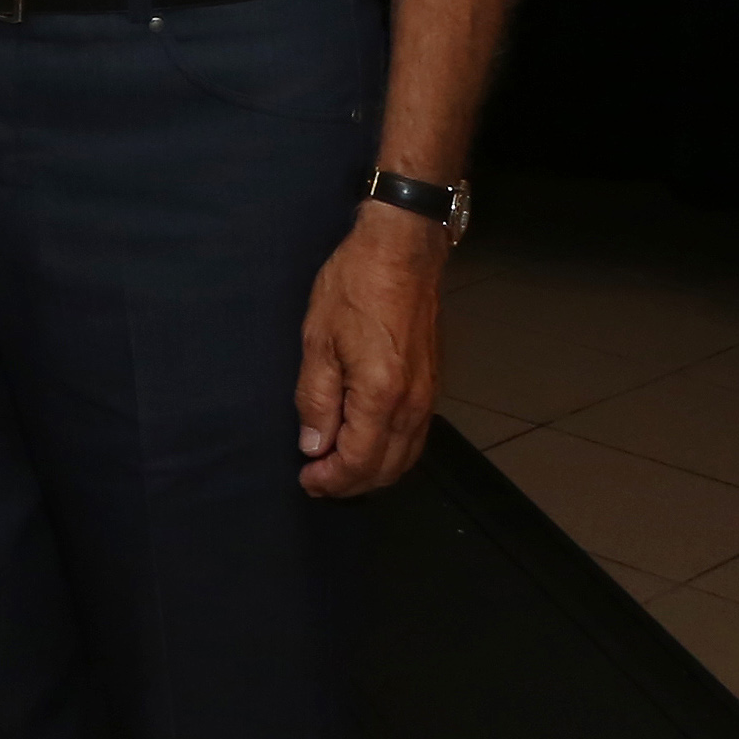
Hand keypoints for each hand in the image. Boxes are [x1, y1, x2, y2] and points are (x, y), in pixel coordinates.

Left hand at [297, 202, 445, 496]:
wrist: (401, 254)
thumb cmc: (353, 289)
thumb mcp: (318, 340)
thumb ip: (316, 398)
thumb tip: (314, 445)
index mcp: (382, 397)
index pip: (358, 461)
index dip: (331, 480)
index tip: (306, 481)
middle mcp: (413, 406)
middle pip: (387, 468)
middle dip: (351, 484)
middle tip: (318, 482)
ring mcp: (429, 397)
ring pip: (406, 457)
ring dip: (373, 472)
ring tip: (337, 470)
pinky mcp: (432, 385)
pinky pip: (415, 437)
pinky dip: (391, 453)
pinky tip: (368, 446)